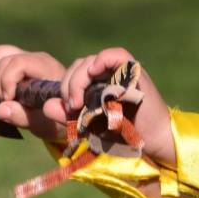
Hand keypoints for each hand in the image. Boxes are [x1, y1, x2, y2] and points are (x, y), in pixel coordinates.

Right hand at [0, 44, 68, 141]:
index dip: (7, 81)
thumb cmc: (55, 120)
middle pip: (4, 57)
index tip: (8, 100)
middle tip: (6, 102)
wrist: (62, 115)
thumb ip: (22, 116)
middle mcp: (36, 58)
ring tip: (1, 97)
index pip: (19, 62)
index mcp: (46, 69)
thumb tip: (0, 109)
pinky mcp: (16, 62)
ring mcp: (25, 58)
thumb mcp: (41, 124)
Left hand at [59, 47, 175, 166]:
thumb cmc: (123, 136)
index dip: (65, 86)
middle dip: (70, 85)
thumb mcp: (89, 127)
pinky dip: (103, 59)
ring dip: (80, 79)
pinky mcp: (134, 72)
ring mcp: (121, 71)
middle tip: (72, 106)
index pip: (74, 73)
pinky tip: (94, 72)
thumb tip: (47, 106)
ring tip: (80, 101)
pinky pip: (117, 55)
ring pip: (93, 61)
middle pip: (80, 66)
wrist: (151, 142)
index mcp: (96, 84)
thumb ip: (67, 118)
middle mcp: (108, 75)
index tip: (67, 107)